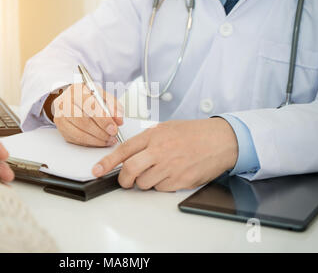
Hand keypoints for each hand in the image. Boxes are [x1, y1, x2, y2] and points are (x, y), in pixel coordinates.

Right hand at [45, 83, 123, 146]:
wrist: (71, 99)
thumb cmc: (87, 97)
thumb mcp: (102, 95)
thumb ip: (113, 105)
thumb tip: (119, 119)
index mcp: (77, 90)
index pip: (90, 105)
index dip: (103, 119)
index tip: (114, 127)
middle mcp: (65, 102)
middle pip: (83, 120)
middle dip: (101, 131)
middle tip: (112, 135)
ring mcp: (60, 116)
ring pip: (79, 133)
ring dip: (97, 139)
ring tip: (108, 139)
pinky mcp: (61, 128)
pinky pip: (76, 139)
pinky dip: (90, 142)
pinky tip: (99, 141)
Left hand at [92, 118, 237, 191]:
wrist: (221, 140)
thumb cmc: (194, 133)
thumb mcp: (166, 128)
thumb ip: (147, 140)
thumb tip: (129, 154)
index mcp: (154, 136)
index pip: (123, 150)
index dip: (107, 163)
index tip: (97, 170)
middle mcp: (160, 151)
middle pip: (130, 171)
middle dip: (123, 180)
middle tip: (125, 181)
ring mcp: (170, 167)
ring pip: (144, 183)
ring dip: (145, 181)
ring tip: (158, 171)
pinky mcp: (180, 181)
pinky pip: (161, 189)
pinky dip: (162, 185)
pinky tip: (172, 174)